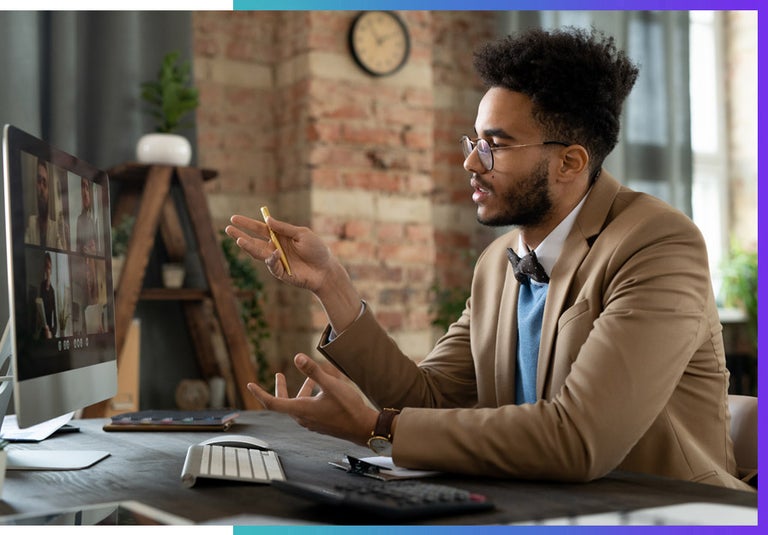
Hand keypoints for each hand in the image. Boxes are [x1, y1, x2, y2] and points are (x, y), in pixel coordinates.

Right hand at [225, 213, 362, 332]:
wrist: (326, 269)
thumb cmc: (317, 250)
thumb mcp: (302, 234)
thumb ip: (284, 228)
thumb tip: (267, 220)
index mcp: (279, 237)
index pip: (260, 229)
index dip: (247, 224)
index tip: (233, 218)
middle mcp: (275, 248)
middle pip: (253, 241)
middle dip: (240, 235)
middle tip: (227, 228)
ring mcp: (276, 261)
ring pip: (258, 253)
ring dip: (248, 247)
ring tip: (238, 239)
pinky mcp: (281, 272)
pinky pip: (272, 265)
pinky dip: (272, 259)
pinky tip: (274, 252)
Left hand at [247, 353, 377, 446]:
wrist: (363, 428)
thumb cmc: (347, 407)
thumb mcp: (331, 385)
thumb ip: (313, 371)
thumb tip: (297, 357)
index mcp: (301, 410)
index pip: (273, 402)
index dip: (259, 393)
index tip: (249, 385)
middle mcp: (303, 418)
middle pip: (284, 403)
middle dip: (281, 388)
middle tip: (279, 375)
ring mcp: (312, 423)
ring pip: (299, 405)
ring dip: (301, 390)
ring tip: (309, 379)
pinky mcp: (321, 424)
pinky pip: (308, 409)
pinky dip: (309, 397)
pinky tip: (322, 390)